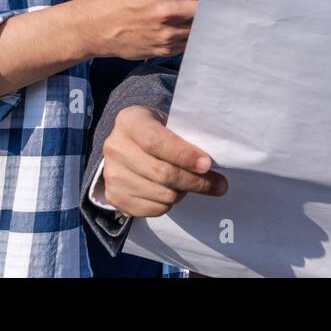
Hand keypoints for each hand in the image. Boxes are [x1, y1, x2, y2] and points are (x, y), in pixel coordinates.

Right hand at [80, 0, 209, 59]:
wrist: (99, 26)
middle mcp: (170, 11)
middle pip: (211, 4)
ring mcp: (170, 33)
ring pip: (203, 25)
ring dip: (206, 16)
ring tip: (203, 10)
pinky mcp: (167, 49)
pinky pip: (191, 41)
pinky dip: (193, 32)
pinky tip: (187, 25)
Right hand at [101, 105, 227, 217]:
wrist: (128, 146)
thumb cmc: (157, 131)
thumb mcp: (168, 122)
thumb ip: (186, 137)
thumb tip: (210, 165)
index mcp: (129, 121)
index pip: (155, 142)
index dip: (183, 155)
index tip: (207, 164)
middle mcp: (115, 147)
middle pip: (161, 173)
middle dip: (195, 180)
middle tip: (218, 184)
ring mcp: (112, 174)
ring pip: (161, 194)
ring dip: (184, 192)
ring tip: (191, 183)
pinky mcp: (114, 197)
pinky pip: (152, 209)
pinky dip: (169, 204)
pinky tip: (173, 191)